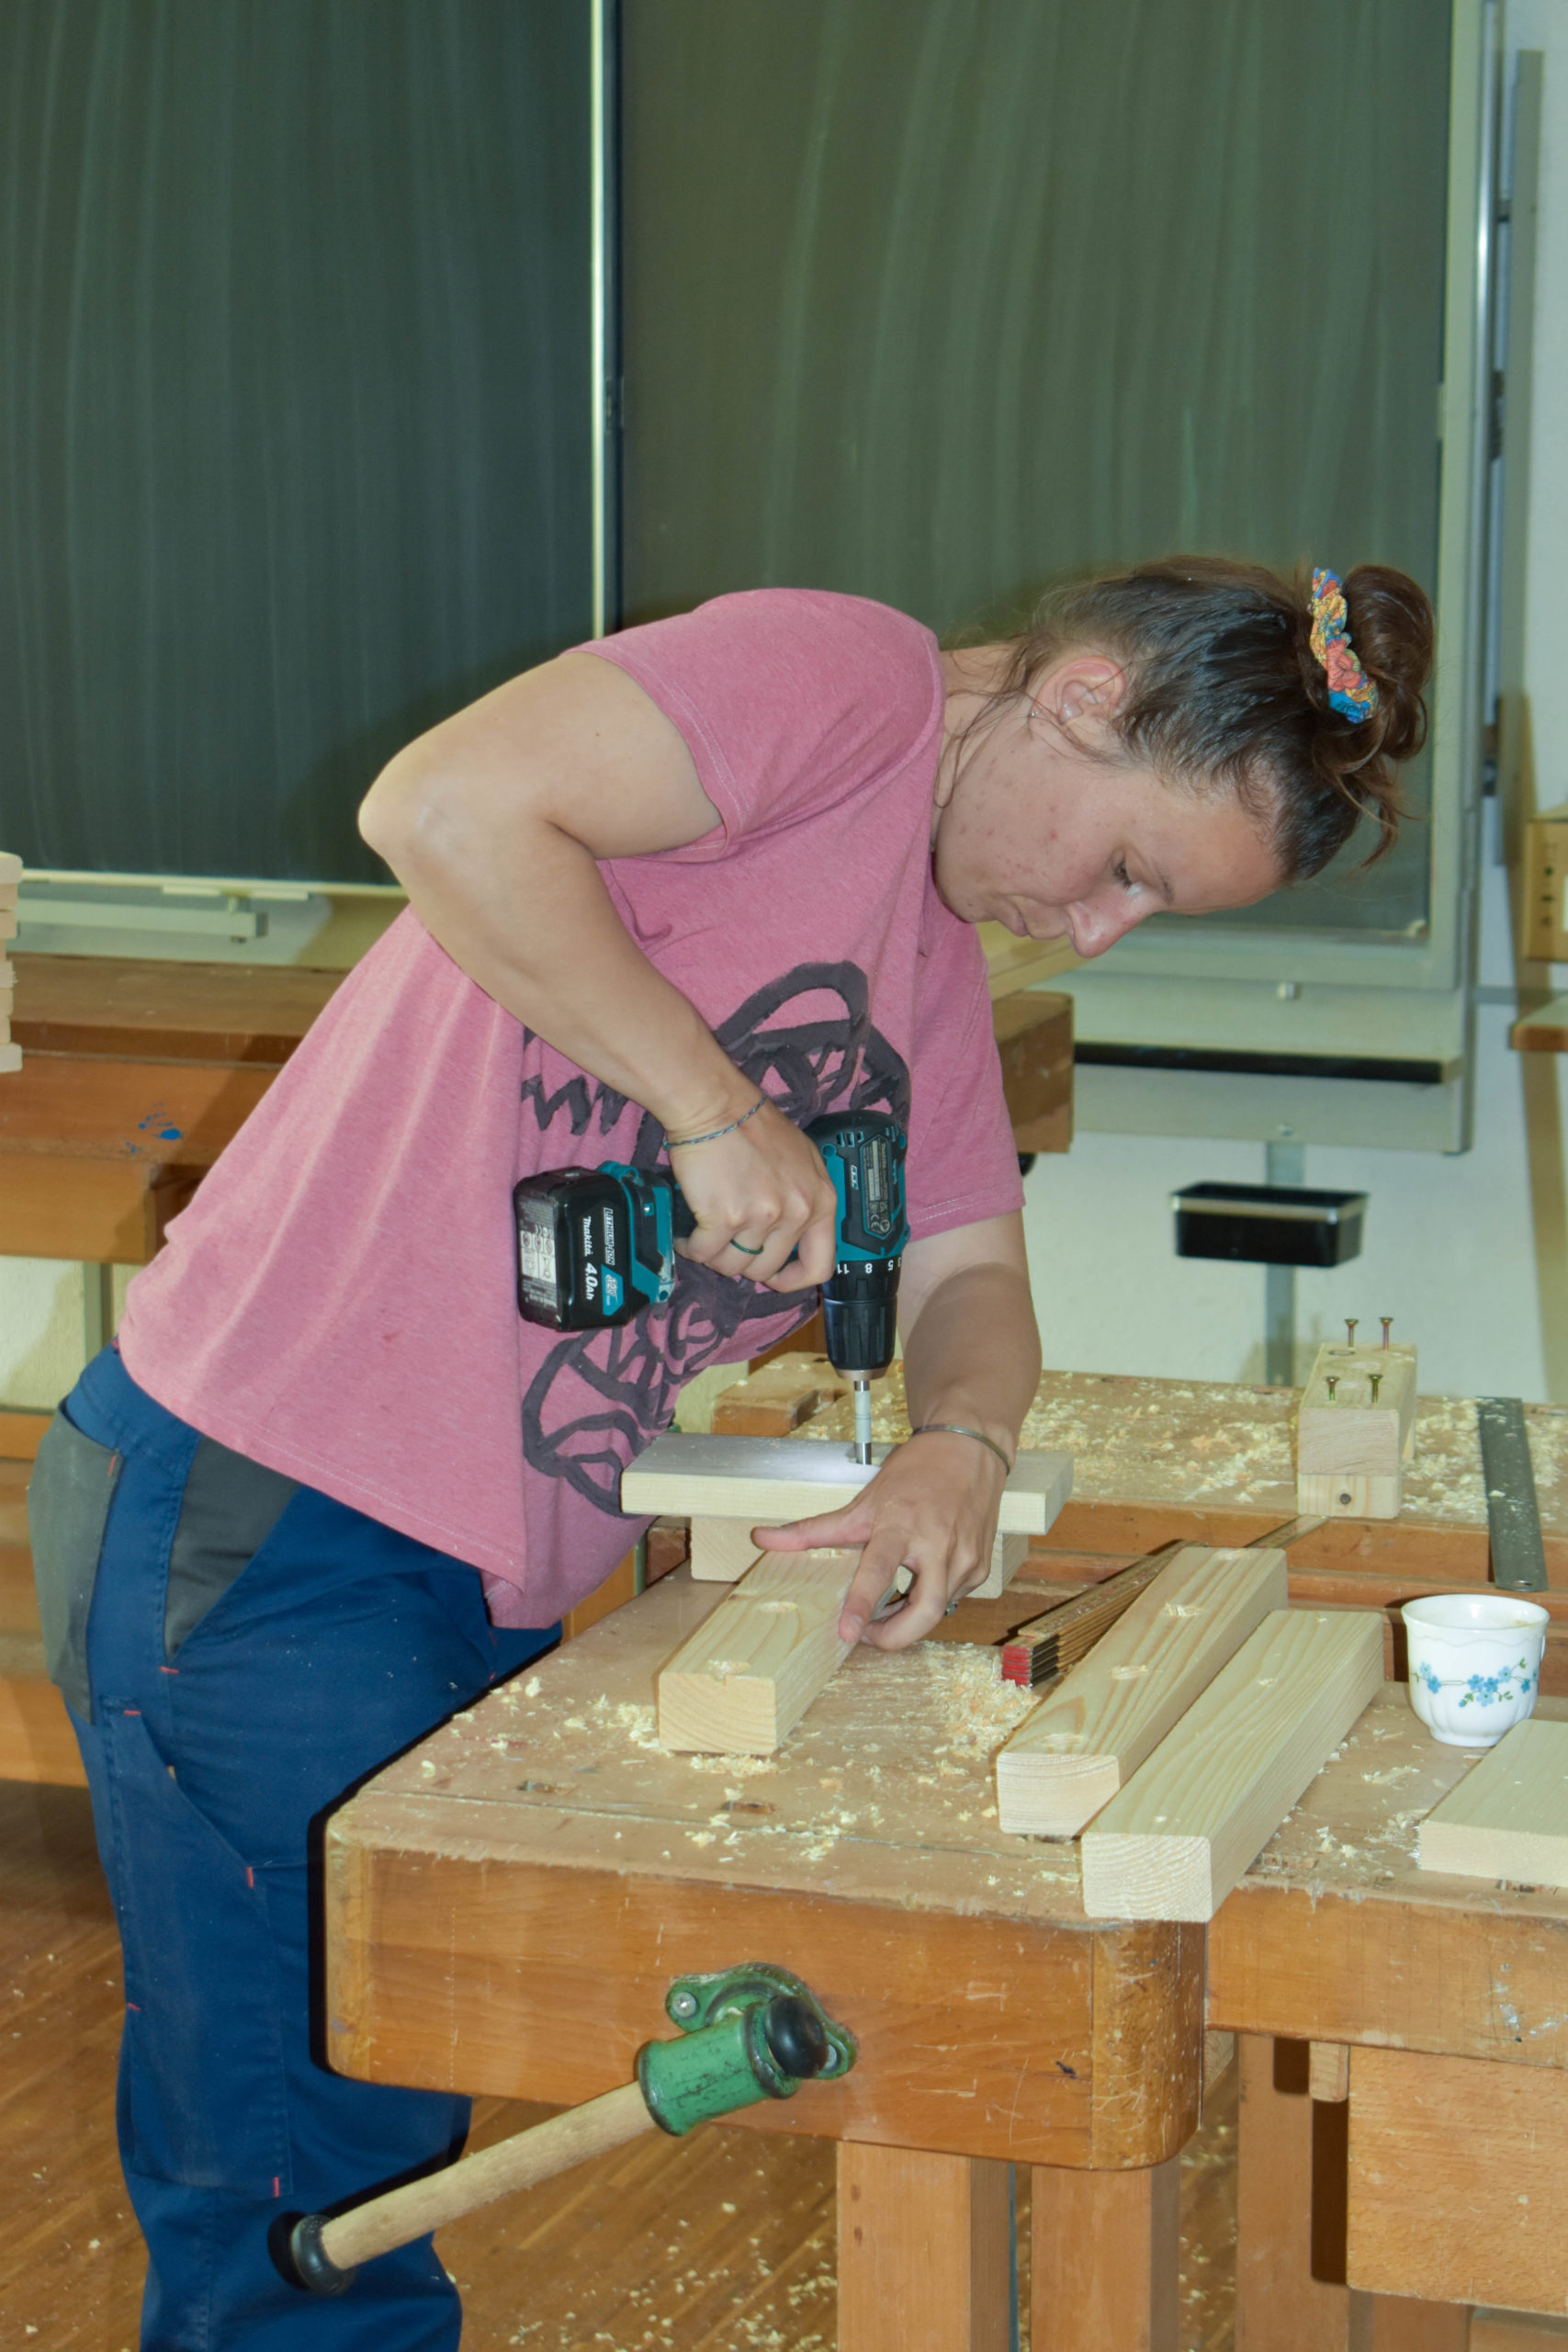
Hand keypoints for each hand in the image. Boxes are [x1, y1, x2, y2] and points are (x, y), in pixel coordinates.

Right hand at [669, 1097, 838, 1291]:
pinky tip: (687, 1233)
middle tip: (725, 1242)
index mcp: (820, 1201)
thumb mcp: (802, 1160)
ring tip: (704, 1234)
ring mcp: (762, 1217)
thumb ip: (804, 1199)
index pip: (819, 1266)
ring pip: (732, 1265)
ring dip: (713, 1254)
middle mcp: (796, 1212)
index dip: (793, 1279)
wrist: (716, 1106)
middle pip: (765, 1268)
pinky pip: (704, 1253)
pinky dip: (690, 1247)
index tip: (773, 1276)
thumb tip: (789, 1236)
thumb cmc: (753, 1125)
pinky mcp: (725, 1217)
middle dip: (741, 1261)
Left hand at [750, 1430, 1007, 1648]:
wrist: (968, 1448)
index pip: (879, 1570)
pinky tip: (918, 1583)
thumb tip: (762, 1540)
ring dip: (908, 1618)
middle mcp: (938, 1545)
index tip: (849, 1633)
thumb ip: (815, 1529)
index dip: (862, 1603)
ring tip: (889, 1605)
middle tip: (868, 1636)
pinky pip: (952, 1599)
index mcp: (902, 1525)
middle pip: (925, 1611)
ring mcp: (965, 1559)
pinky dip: (929, 1601)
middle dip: (896, 1637)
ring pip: (937, 1611)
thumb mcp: (863, 1500)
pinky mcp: (980, 1569)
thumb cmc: (915, 1472)